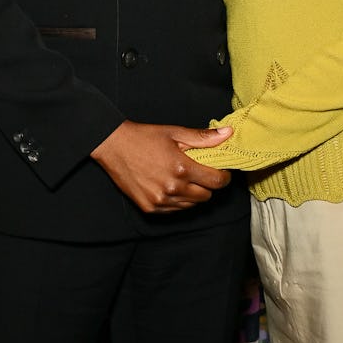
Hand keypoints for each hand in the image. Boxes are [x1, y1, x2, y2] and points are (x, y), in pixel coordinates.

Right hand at [90, 120, 232, 212]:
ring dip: (192, 193)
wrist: (114, 146)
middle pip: (206, 196)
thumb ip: (203, 137)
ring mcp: (160, 201)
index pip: (217, 182)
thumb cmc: (145, 137)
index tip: (221, 171)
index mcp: (182, 168)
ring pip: (191, 205)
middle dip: (207, 185)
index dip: (223, 176)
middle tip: (200, 172)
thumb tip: (228, 134)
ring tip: (183, 177)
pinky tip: (170, 186)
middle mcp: (173, 188)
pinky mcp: (150, 208)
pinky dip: (177, 201)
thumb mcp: (175, 132)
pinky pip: (174, 210)